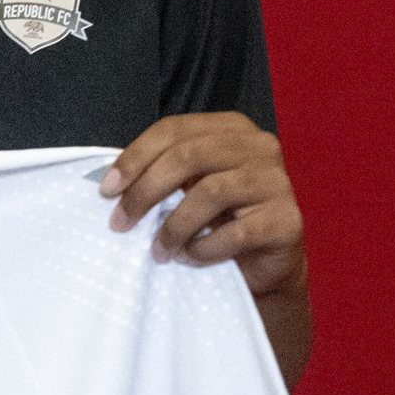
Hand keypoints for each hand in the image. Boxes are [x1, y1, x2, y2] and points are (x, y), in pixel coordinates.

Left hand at [99, 112, 305, 300]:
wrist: (264, 266)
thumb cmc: (219, 222)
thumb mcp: (188, 189)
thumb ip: (161, 174)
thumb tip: (110, 183)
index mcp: (231, 128)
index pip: (174, 130)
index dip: (135, 157)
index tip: (107, 190)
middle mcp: (259, 146)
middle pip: (188, 156)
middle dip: (145, 192)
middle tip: (120, 223)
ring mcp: (277, 181)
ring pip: (210, 192)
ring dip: (173, 227)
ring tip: (158, 250)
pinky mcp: (287, 220)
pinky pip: (235, 233)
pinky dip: (203, 250)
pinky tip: (190, 258)